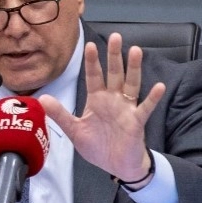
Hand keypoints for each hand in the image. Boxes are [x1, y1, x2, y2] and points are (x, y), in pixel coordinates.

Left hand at [39, 33, 165, 184]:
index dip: (92, 61)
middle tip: (116, 37)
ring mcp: (126, 109)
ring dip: (134, 68)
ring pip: (131, 84)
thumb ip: (60, 114)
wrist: (116, 166)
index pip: (94, 76)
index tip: (89, 45)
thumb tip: (42, 98)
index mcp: (97, 100)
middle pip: (114, 74)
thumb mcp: (75, 131)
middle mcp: (113, 99)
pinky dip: (152, 98)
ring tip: (136, 50)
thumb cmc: (98, 146)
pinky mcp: (136, 122)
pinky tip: (159, 87)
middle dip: (114, 56)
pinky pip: (145, 108)